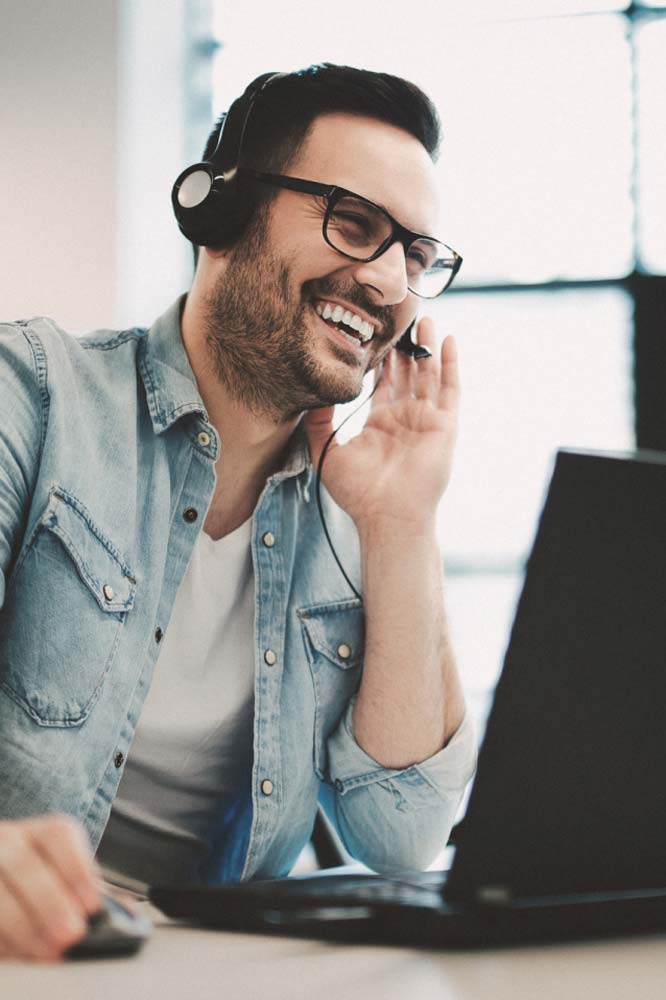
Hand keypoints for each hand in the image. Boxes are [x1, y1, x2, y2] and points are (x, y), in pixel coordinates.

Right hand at [0, 814, 101, 961]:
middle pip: (24, 864)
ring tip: (48, 951)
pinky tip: (20, 952)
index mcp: (41, 831)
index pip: (59, 836)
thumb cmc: (41, 878)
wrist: (3, 875)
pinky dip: (3, 938)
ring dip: (24, 926)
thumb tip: (130, 912)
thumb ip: (94, 893)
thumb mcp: (68, 876)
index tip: (92, 905)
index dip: (77, 869)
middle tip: (71, 934)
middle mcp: (8, 841)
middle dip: (49, 903)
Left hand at [305, 318, 458, 530]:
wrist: (387, 515)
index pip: (382, 383)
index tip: (371, 332)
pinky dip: (450, 364)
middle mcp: (405, 419)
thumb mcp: (326, 452)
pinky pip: (451, 389)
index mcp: (380, 424)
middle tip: (398, 317)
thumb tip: (311, 393)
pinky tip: (447, 340)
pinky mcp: (445, 426)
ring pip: (429, 375)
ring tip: (423, 318)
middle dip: (404, 346)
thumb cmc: (358, 492)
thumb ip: (318, 422)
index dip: (379, 358)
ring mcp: (426, 421)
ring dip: (427, 347)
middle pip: (407, 373)